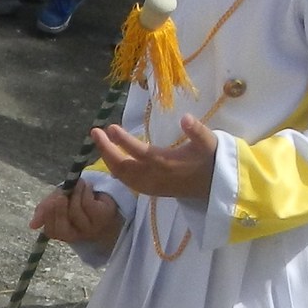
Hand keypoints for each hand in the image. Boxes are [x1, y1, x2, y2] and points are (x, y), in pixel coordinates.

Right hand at [33, 181, 122, 248]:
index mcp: (61, 233)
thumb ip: (44, 210)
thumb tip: (32, 226)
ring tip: (78, 182)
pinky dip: (85, 191)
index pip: (51, 230)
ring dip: (74, 193)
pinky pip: (88, 204)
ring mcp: (90, 228)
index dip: (48, 215)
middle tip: (61, 194)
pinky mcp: (102, 217)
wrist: (102, 203)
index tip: (52, 199)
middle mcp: (76, 235)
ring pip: (76, 211)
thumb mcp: (57, 203)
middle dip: (59, 208)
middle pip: (63, 226)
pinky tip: (87, 186)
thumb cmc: (76, 203)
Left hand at [91, 114, 216, 201]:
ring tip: (99, 140)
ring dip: (108, 158)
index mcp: (166, 163)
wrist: (213, 186)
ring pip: (121, 175)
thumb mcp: (209, 143)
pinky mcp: (149, 190)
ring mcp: (149, 186)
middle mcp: (154, 177)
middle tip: (94, 131)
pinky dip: (115, 170)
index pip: (139, 152)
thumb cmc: (210, 160)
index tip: (110, 127)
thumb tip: (186, 117)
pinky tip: (109, 158)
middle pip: (122, 166)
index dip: (123, 141)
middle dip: (106, 149)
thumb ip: (198, 130)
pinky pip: (126, 182)